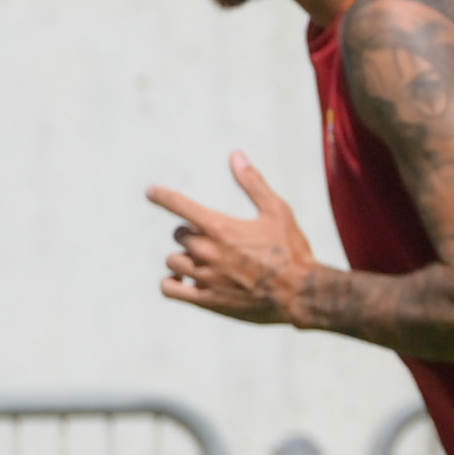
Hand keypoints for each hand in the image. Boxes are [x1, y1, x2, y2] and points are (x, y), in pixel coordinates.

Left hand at [150, 159, 322, 327]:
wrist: (301, 293)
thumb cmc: (291, 251)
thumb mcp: (277, 211)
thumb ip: (253, 183)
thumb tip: (236, 155)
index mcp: (220, 227)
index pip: (179, 205)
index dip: (162, 196)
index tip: (151, 192)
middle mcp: (207, 250)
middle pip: (179, 235)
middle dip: (192, 234)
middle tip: (215, 240)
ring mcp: (204, 276)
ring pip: (173, 260)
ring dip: (185, 258)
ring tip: (204, 262)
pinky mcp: (205, 299)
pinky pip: (169, 288)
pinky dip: (171, 282)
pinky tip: (182, 280)